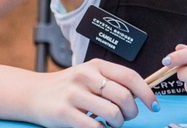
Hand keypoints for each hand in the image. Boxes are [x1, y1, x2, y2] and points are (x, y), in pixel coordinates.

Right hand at [26, 59, 158, 127]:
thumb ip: (111, 81)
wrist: (33, 93)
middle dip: (132, 112)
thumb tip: (140, 95)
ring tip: (111, 124)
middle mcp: (85, 76)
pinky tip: (98, 127)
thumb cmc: (67, 87)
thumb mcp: (88, 75)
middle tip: (126, 117)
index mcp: (96, 65)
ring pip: (112, 113)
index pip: (130, 77)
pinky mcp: (64, 113)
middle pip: (124, 97)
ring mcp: (74, 95)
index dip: (147, 93)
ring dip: (118, 124)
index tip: (153, 105)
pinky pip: (95, 127)